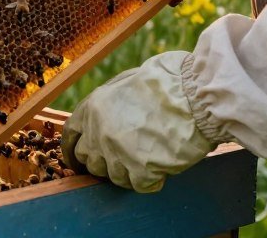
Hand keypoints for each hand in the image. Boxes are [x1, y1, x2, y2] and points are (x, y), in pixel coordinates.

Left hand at [61, 51, 216, 192]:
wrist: (195, 95)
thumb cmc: (167, 82)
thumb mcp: (127, 81)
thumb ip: (109, 100)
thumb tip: (104, 114)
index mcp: (93, 107)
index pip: (71, 136)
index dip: (73, 150)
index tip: (77, 160)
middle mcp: (99, 132)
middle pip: (89, 160)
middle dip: (104, 161)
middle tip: (123, 158)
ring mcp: (118, 153)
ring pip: (114, 177)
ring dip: (129, 172)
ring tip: (149, 158)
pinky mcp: (140, 170)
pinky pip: (138, 185)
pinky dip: (150, 180)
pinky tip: (162, 167)